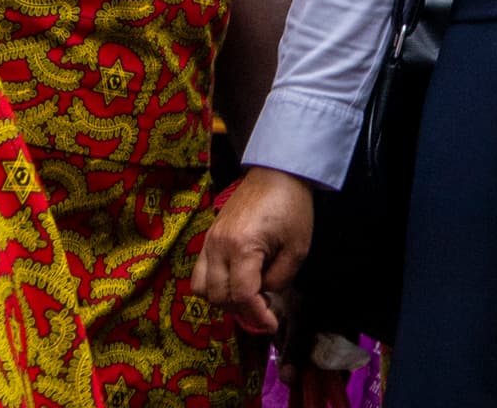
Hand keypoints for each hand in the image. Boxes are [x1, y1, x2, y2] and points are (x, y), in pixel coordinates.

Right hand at [193, 166, 316, 336]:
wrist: (277, 172)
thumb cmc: (292, 207)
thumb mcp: (297, 248)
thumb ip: (280, 280)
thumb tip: (263, 294)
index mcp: (242, 247)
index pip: (242, 296)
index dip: (258, 316)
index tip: (272, 324)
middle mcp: (218, 246)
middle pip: (219, 297)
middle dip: (242, 310)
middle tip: (264, 309)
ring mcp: (209, 240)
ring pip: (201, 288)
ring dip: (223, 300)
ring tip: (247, 296)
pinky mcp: (208, 236)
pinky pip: (198, 272)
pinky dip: (212, 285)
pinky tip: (234, 281)